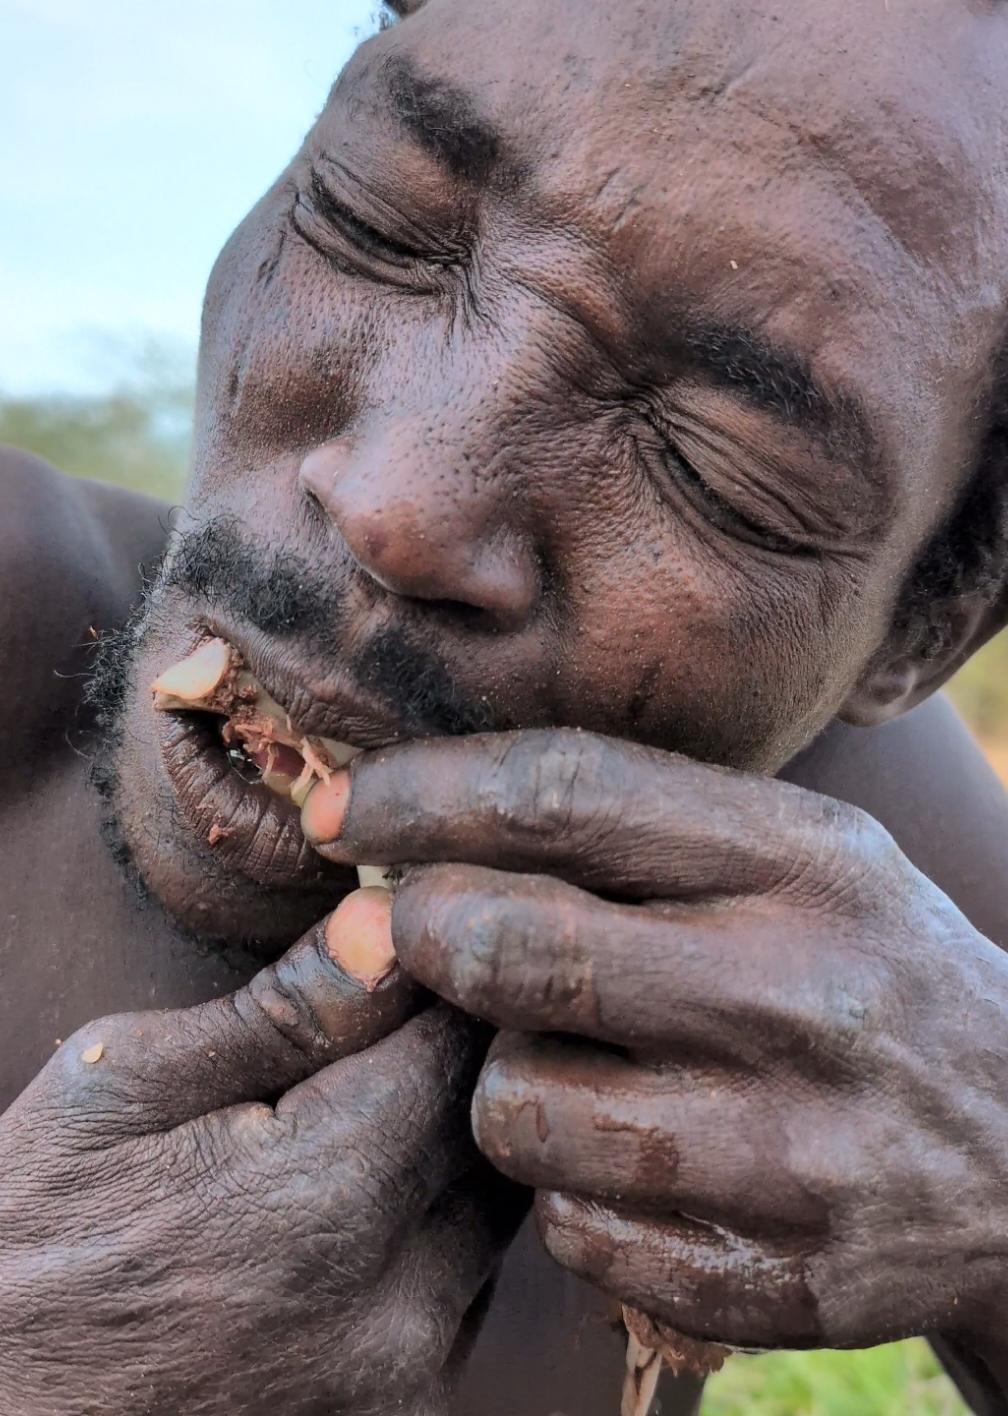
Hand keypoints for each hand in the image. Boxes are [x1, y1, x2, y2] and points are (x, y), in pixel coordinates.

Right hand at [0, 890, 521, 1415]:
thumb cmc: (33, 1236)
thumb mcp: (119, 1087)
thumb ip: (277, 1011)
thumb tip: (389, 925)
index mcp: (326, 1195)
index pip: (463, 1041)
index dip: (445, 975)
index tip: (416, 938)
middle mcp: (394, 1302)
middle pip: (498, 1124)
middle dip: (460, 1050)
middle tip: (393, 1011)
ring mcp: (403, 1375)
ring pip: (496, 1205)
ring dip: (455, 1136)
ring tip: (369, 1097)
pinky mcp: (397, 1415)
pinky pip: (467, 1284)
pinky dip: (438, 1221)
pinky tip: (363, 1191)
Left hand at [303, 730, 1007, 1356]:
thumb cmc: (872, 973)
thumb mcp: (806, 861)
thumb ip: (645, 831)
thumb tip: (438, 823)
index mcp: (804, 861)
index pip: (565, 796)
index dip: (424, 793)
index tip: (343, 809)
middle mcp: (803, 995)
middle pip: (515, 946)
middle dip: (422, 929)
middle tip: (412, 927)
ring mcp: (796, 1150)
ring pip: (519, 1105)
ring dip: (496, 1076)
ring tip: (555, 1056)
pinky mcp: (782, 1278)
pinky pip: (573, 1226)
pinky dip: (560, 1185)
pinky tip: (621, 1155)